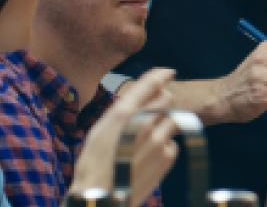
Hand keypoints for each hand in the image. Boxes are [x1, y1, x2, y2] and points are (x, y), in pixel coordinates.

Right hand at [72, 68, 178, 206]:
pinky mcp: (167, 157)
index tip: (168, 72)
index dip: (161, 75)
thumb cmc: (94, 165)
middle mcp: (143, 124)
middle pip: (167, 99)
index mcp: (122, 114)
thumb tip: (139, 100)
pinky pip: (172, 143)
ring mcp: (159, 140)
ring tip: (147, 140)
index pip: (149, 84)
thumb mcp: (100, 131)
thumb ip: (121, 113)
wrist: (102, 197)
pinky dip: (164, 146)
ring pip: (172, 120)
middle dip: (162, 101)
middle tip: (152, 113)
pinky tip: (148, 157)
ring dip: (163, 124)